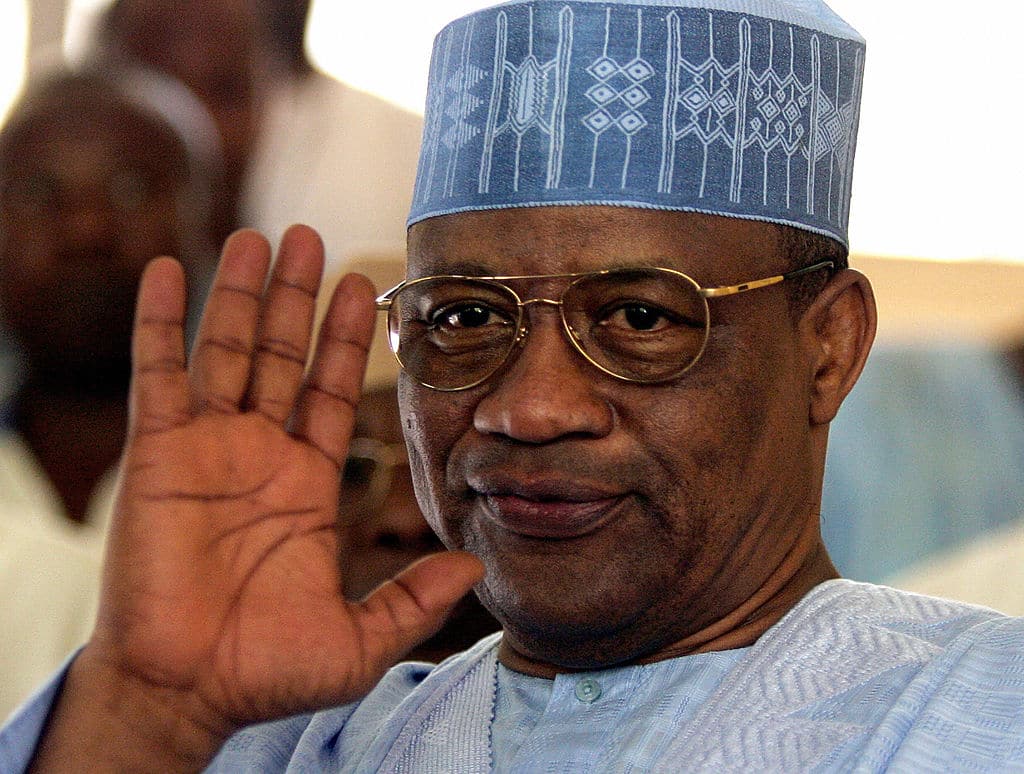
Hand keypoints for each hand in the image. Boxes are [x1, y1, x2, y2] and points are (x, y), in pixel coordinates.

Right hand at [30, 226, 483, 771]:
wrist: (188, 692)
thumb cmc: (266, 672)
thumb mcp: (360, 640)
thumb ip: (414, 599)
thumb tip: (475, 569)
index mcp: (306, 484)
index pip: (331, 392)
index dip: (345, 341)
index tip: (363, 286)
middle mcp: (258, 455)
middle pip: (283, 357)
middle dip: (298, 298)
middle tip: (313, 236)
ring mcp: (207, 449)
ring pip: (227, 352)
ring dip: (243, 294)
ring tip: (261, 237)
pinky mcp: (157, 455)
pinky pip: (157, 376)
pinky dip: (160, 323)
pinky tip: (169, 270)